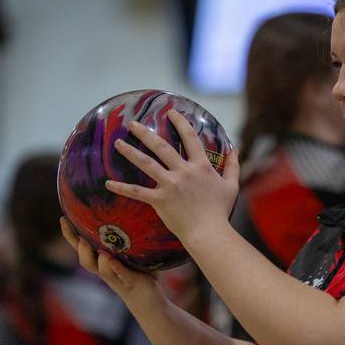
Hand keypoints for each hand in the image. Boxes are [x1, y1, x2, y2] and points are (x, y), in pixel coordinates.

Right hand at [60, 218, 162, 304]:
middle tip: (81, 237)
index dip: (70, 235)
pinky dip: (116, 269)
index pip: (82, 247)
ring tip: (101, 251)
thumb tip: (127, 208)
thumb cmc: (141, 273)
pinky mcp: (130, 284)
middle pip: (86, 261)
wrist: (150, 301)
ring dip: (99, 260)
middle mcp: (105, 270)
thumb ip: (126, 237)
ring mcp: (117, 279)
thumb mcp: (132, 253)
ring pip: (102, 270)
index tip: (63, 218)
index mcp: (102, 261)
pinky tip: (113, 261)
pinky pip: (122, 276)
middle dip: (81, 248)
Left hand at [107, 110, 239, 243]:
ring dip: (130, 152)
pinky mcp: (160, 200)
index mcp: (201, 166)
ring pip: (146, 163)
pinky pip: (137, 192)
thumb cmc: (220, 210)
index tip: (170, 113)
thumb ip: (232, 166)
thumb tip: (236, 149)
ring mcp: (170, 185)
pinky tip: (108, 183)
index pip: (190, 138)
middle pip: (161, 146)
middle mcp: (184, 171)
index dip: (180, 123)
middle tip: (132, 123)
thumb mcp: (231, 186)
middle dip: (145, 132)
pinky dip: (122, 188)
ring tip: (117, 143)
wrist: (209, 232)